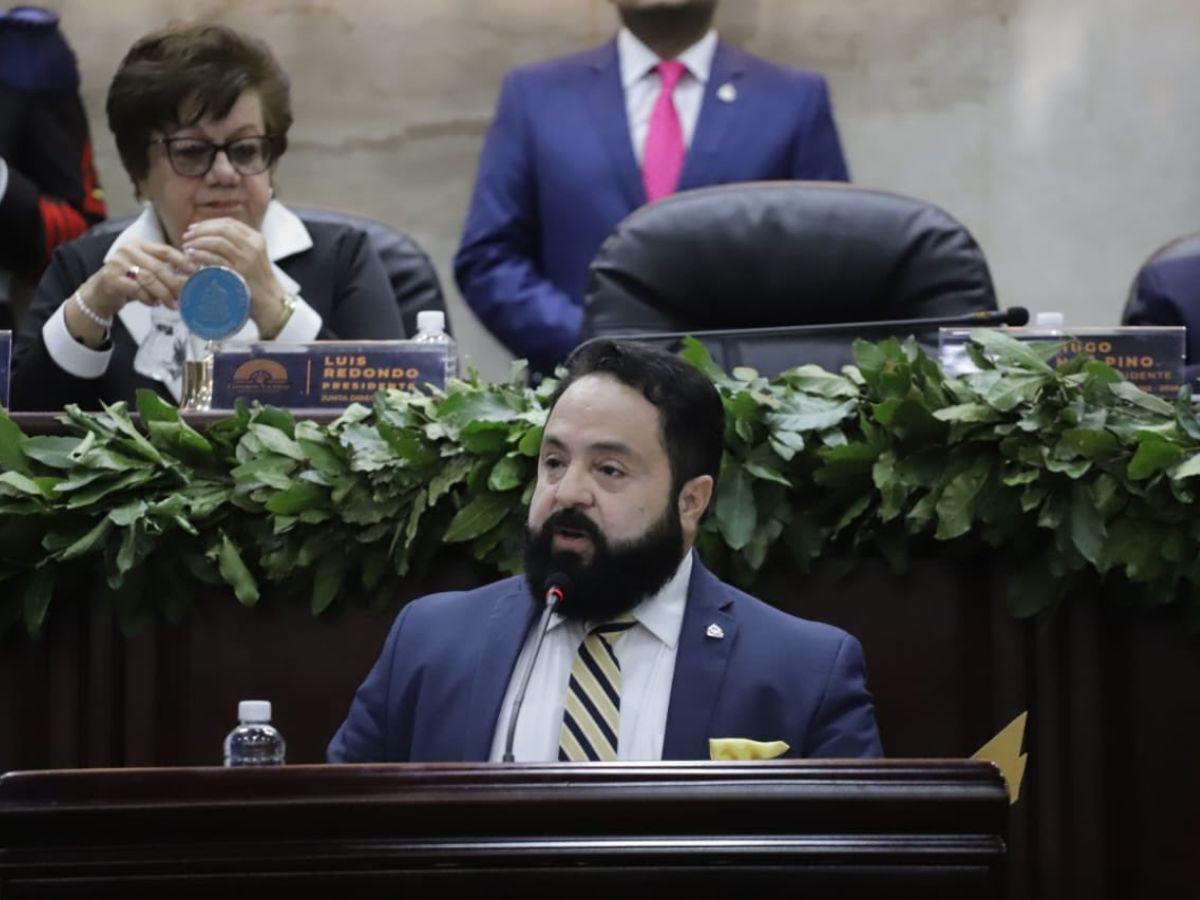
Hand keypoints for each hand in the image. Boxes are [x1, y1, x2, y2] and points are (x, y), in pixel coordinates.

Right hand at [65, 241, 193, 347]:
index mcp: (140, 245)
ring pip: (149, 279)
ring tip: (173, 305)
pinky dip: (148, 298)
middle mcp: (128, 250)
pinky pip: (136, 289)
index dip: (182, 261)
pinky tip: (154, 304)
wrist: (100, 292)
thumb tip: (190, 280)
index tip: (195, 272)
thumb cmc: (129, 281)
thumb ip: (165, 271)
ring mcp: (118, 263)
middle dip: (174, 284)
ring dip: (164, 294)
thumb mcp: (147, 272)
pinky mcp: (111, 278)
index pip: (165, 250)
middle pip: (159, 267)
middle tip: (185, 296)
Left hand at [181, 217, 286, 333]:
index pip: (229, 223)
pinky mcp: (240, 273)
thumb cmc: (257, 280)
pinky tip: (192, 256)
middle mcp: (253, 246)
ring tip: (187, 246)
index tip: (194, 228)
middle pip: (222, 229)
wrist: (270, 301)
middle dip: (200, 230)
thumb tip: (209, 233)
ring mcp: (247, 259)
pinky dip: (201, 255)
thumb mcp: (253, 257)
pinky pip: (216, 258)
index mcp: (257, 239)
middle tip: (186, 236)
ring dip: (198, 242)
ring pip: (218, 242)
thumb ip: (238, 244)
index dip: (208, 223)